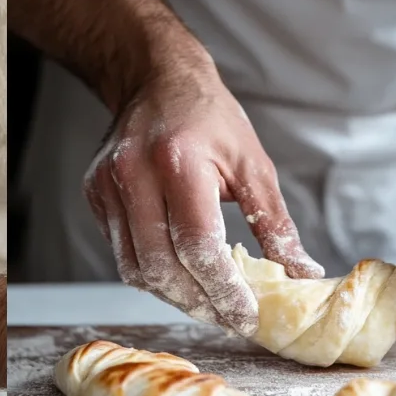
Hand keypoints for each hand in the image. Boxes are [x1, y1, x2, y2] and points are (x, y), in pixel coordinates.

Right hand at [83, 43, 323, 334]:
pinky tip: (178, 270)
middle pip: (162, 266)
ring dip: (173, 295)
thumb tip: (302, 274)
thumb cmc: (208, 117)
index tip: (247, 317)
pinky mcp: (94, 193)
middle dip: (200, 302)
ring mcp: (107, 184)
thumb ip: (275, 224)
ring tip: (207, 300)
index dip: (224, 291)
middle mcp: (133, 173)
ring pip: (136, 268)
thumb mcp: (253, 163)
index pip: (197, 247)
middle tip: (230, 316)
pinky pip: (121, 252)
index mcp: (177, 161)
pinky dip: (151, 272)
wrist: (156, 79)